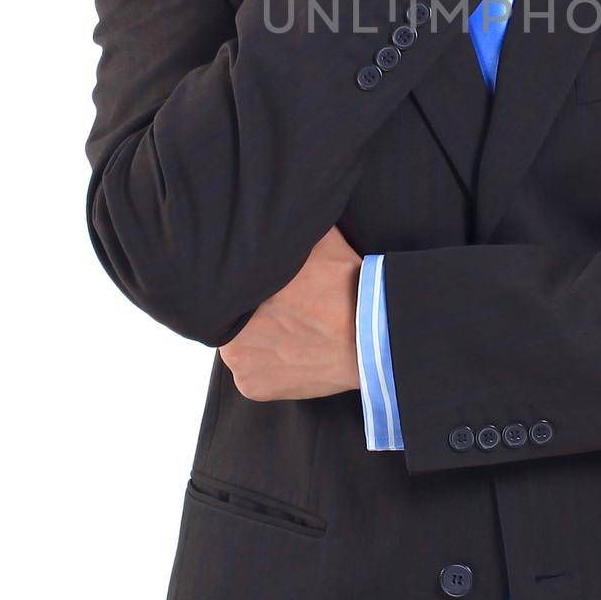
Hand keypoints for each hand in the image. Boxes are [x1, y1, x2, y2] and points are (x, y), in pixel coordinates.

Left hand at [218, 225, 362, 400]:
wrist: (372, 338)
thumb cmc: (344, 286)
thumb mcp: (318, 240)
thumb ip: (290, 230)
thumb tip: (278, 213)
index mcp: (238, 289)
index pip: (232, 283)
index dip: (250, 280)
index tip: (272, 282)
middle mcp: (228, 327)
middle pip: (235, 313)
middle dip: (254, 309)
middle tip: (285, 305)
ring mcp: (238, 361)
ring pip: (242, 342)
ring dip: (259, 336)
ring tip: (293, 327)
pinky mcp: (252, 387)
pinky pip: (254, 371)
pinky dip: (270, 364)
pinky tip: (294, 350)